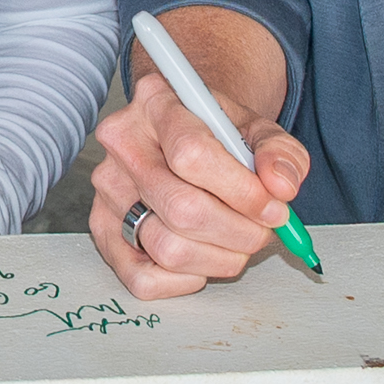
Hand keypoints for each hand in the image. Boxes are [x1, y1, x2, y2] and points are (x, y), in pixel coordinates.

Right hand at [88, 4, 308, 295]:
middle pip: (182, 208)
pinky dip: (185, 280)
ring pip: (167, 248)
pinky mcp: (102, 227)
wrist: (185, 137)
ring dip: (220, 258)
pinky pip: (142, 278)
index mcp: (157, 102)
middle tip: (264, 230)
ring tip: (239, 241)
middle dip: (240, 232)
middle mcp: (122, 142)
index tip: (275, 208)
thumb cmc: (221, 135)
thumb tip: (281, 186)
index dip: (242, 192)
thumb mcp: (260, 130)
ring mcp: (108, 188)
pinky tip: (205, 256)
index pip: (192, 154)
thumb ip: (280, 153)